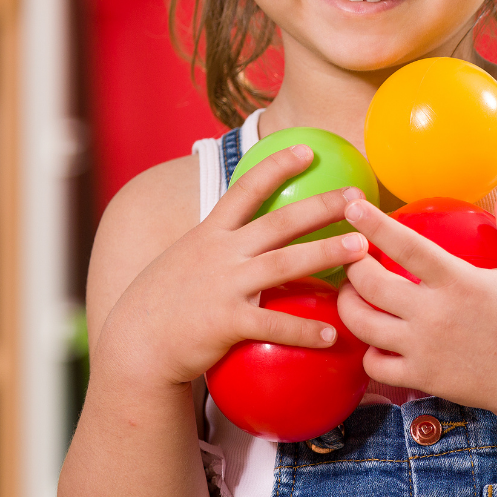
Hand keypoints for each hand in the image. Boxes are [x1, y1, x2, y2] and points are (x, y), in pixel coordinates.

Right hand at [97, 144, 373, 387]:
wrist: (135, 347)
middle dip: (322, 205)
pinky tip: (334, 335)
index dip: (277, 166)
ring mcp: (224, 286)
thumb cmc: (164, 304)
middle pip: (280, 222)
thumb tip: (248, 235)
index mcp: (210, 234)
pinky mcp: (227, 322)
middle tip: (358, 198)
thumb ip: (217, 245)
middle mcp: (220, 253)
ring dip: (326, 254)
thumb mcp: (184, 259)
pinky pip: (275, 324)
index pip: (246, 189)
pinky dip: (305, 330)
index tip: (307, 149)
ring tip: (361, 250)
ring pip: (285, 264)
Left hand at [339, 187, 496, 414]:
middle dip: (351, 266)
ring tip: (353, 295)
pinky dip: (369, 352)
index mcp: (458, 281)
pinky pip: (374, 365)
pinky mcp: (421, 377)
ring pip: (362, 325)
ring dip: (348, 305)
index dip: (375, 224)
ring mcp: (424, 348)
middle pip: (370, 284)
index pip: (406, 246)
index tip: (353, 207)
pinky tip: (377, 342)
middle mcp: (434, 313)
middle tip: (352, 258)